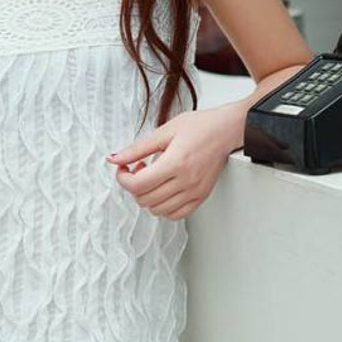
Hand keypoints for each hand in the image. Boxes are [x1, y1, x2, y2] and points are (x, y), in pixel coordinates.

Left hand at [105, 108, 234, 219]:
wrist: (226, 130)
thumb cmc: (200, 127)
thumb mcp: (164, 131)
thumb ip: (136, 148)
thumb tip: (115, 159)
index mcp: (175, 163)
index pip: (137, 185)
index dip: (123, 178)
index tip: (123, 169)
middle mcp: (186, 181)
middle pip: (144, 199)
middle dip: (134, 186)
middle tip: (139, 169)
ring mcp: (194, 192)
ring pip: (157, 210)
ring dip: (147, 197)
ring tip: (153, 178)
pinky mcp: (201, 197)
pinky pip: (175, 215)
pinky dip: (163, 207)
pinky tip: (163, 190)